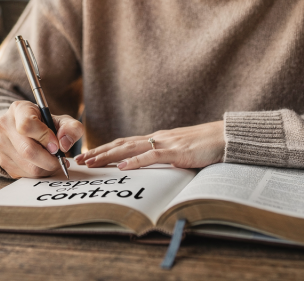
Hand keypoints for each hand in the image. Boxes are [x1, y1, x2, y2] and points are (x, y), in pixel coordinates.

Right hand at [0, 100, 82, 178]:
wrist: (27, 129)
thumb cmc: (46, 124)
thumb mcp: (62, 120)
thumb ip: (71, 128)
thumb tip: (64, 144)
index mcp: (19, 109)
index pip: (27, 125)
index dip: (45, 137)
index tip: (56, 144)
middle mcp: (5, 126)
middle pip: (27, 150)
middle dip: (50, 159)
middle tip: (61, 159)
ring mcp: (1, 145)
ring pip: (28, 166)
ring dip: (47, 168)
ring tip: (54, 161)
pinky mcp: (4, 162)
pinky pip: (26, 174)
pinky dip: (40, 173)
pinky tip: (44, 164)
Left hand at [77, 121, 224, 170]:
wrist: (224, 137)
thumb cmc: (205, 146)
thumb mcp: (179, 151)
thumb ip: (165, 156)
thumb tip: (152, 166)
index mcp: (156, 138)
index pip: (125, 143)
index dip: (105, 149)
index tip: (88, 155)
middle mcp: (156, 137)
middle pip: (121, 144)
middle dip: (98, 151)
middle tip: (79, 159)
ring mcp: (165, 143)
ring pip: (130, 148)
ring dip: (108, 155)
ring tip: (92, 161)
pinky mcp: (175, 151)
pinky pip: (151, 155)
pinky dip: (135, 160)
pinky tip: (122, 166)